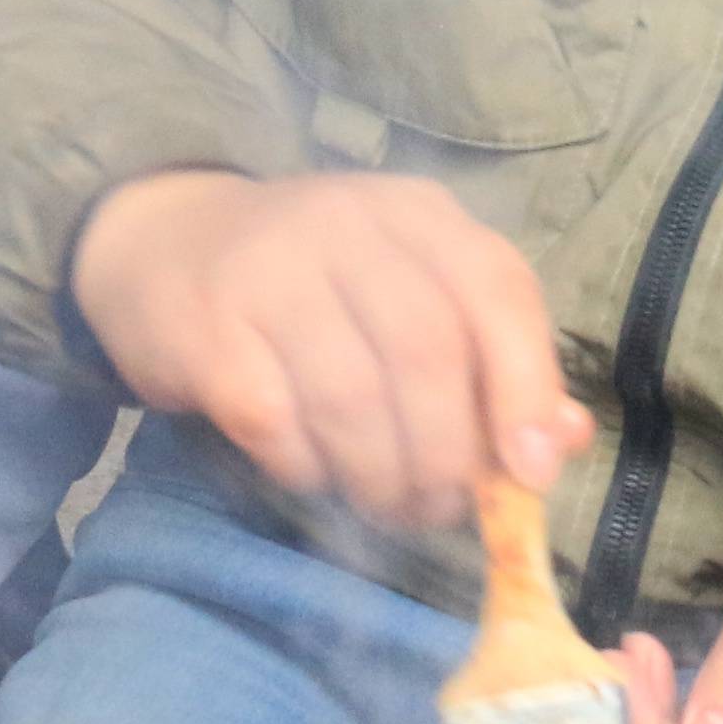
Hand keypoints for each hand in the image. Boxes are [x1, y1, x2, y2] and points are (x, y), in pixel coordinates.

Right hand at [68, 169, 585, 530]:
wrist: (160, 241)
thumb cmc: (312, 288)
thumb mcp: (409, 296)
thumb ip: (490, 363)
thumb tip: (562, 442)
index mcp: (418, 215)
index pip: (497, 288)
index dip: (525, 387)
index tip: (528, 474)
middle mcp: (347, 224)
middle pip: (427, 351)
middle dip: (447, 455)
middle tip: (439, 508)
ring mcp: (270, 270)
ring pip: (352, 395)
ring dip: (381, 477)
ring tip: (387, 506)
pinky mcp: (207, 327)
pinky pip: (274, 422)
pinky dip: (307, 469)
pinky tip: (313, 475)